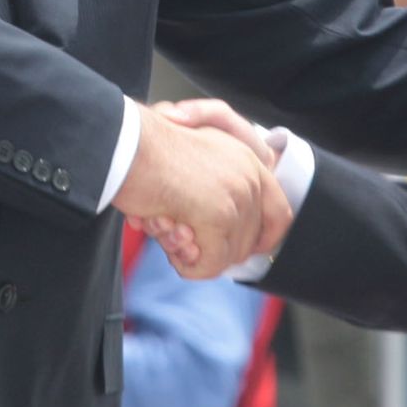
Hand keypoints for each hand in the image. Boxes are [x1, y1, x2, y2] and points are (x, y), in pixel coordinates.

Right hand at [113, 103, 290, 279]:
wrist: (126, 141)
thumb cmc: (145, 149)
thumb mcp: (193, 162)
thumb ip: (214, 191)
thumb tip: (210, 237)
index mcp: (248, 160)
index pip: (279, 215)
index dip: (262, 240)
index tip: (242, 253)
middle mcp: (250, 176)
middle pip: (248, 243)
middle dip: (209, 250)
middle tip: (171, 229)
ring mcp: (237, 197)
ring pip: (224, 257)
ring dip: (187, 251)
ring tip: (161, 222)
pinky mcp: (219, 215)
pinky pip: (207, 265)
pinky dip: (182, 262)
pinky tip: (163, 230)